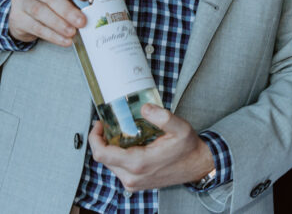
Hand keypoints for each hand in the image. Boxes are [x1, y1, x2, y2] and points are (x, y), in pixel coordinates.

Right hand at [9, 0, 111, 44]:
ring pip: (40, 11)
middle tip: (82, 21)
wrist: (23, 14)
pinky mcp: (17, 18)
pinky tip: (64, 41)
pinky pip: (35, 27)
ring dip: (59, 24)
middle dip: (67, 10)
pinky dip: (52, 35)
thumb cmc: (49, 1)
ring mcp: (21, 0)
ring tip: (73, 33)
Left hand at [87, 104, 214, 191]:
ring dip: (109, 148)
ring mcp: (133, 183)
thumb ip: (162, 117)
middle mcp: (132, 177)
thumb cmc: (188, 148)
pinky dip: (117, 156)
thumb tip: (144, 108)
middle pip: (103, 159)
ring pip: (109, 164)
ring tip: (118, 133)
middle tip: (107, 125)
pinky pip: (117, 169)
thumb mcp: (179, 128)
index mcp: (139, 163)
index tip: (98, 124)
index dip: (94, 138)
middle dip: (101, 141)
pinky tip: (126, 144)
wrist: (197, 166)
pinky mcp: (135, 184)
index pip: (102, 154)